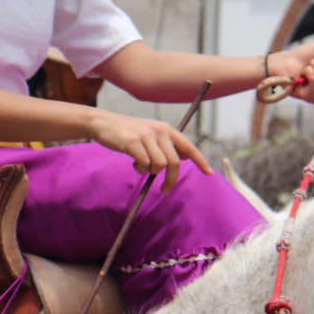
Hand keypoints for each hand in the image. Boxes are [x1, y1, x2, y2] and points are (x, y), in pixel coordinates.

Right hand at [88, 110, 212, 193]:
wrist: (104, 123)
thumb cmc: (128, 132)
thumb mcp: (151, 133)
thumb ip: (166, 144)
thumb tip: (183, 157)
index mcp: (166, 129)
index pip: (189, 146)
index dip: (200, 160)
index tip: (209, 173)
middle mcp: (159, 130)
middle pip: (174, 162)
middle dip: (171, 180)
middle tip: (164, 190)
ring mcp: (146, 136)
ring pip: (159, 165)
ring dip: (150, 172)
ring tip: (141, 166)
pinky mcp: (133, 143)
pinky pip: (144, 164)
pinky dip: (141, 168)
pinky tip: (134, 163)